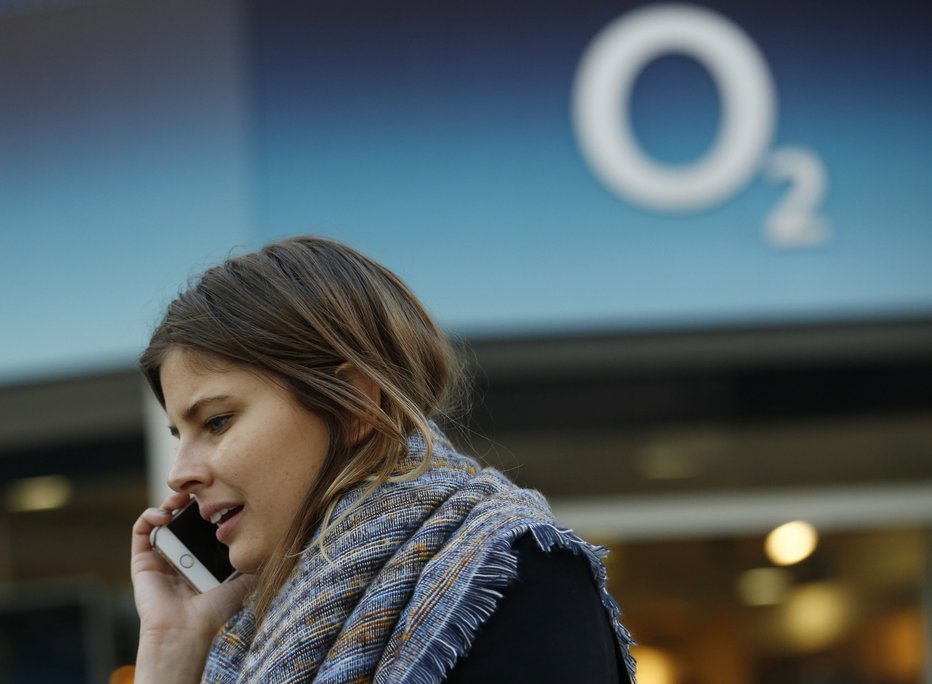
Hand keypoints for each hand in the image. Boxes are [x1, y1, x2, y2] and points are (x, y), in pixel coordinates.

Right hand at [131, 492, 255, 682]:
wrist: (187, 630)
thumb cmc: (214, 610)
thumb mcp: (242, 582)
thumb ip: (254, 563)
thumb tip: (275, 546)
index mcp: (201, 557)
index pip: (203, 524)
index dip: (209, 507)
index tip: (219, 493)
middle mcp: (180, 554)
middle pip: (182, 516)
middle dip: (189, 499)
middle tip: (200, 489)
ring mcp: (161, 556)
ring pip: (161, 518)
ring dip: (169, 501)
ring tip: (181, 497)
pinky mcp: (142, 560)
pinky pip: (141, 531)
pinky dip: (149, 516)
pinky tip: (165, 513)